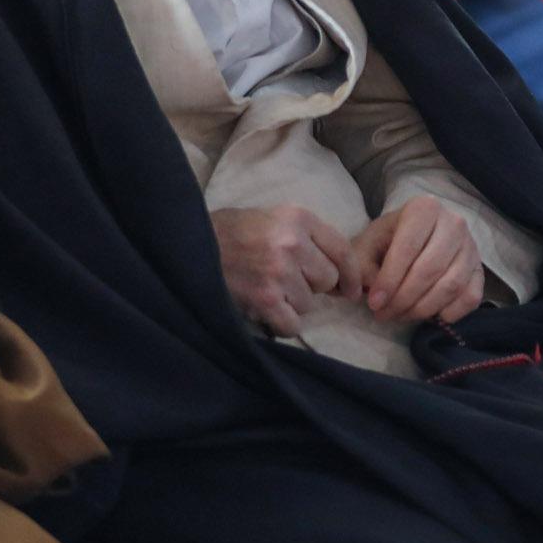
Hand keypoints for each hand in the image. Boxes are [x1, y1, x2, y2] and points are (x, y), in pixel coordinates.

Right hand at [214, 204, 360, 335]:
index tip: (350, 290)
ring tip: (270, 289)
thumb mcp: (276, 219)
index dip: (351, 275)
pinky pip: (292, 323)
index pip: (342, 251)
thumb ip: (310, 239)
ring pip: (309, 303)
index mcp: (299, 218)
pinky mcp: (263, 298)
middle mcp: (292, 243)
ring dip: (293, 303)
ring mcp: (278, 271)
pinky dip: (282, 323)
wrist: (191, 243)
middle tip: (289, 281)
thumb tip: (342, 278)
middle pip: (328, 280)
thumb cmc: (235, 232)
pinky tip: (268, 310)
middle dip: (313, 286)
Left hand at [350, 195, 486, 326]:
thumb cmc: (386, 241)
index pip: (408, 249)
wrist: (411, 236)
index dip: (389, 280)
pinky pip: (471, 297)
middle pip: (430, 269)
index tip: (374, 303)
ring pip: (451, 285)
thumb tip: (376, 296)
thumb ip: (365, 269)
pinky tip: (431, 316)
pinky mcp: (480, 269)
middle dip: (404, 299)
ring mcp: (471, 246)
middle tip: (384, 314)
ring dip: (423, 309)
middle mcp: (454, 223)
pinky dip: (451, 313)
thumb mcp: (367, 246)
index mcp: (424, 209)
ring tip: (401, 315)